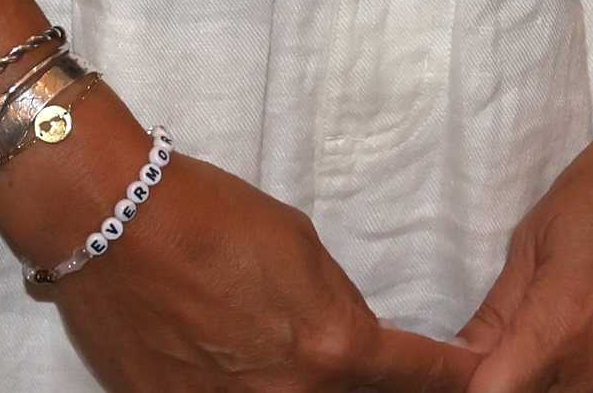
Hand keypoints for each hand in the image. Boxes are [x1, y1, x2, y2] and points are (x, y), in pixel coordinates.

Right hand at [2, 110, 480, 392]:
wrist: (115, 223)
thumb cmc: (211, 216)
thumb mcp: (302, 247)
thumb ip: (338, 306)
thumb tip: (354, 344)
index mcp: (335, 348)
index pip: (420, 377)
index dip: (455, 377)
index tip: (477, 376)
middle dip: (384, 392)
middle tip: (397, 376)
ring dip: (317, 391)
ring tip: (305, 362)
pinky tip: (248, 370)